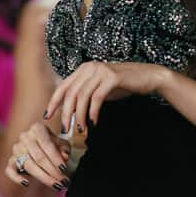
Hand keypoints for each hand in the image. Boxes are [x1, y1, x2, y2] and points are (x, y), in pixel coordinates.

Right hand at [5, 122, 70, 190]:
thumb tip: (64, 157)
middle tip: (63, 181)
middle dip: (52, 171)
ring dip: (43, 177)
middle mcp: (24, 137)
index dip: (56, 158)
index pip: (47, 144)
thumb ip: (64, 149)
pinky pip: (10, 170)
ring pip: (28, 165)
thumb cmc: (53, 144)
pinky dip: (16, 178)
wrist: (41, 146)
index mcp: (37, 129)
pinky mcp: (11, 160)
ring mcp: (16, 149)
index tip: (64, 169)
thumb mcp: (62, 144)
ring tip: (55, 185)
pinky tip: (26, 183)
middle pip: (38, 157)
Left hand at [45, 61, 167, 133]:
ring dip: (80, 115)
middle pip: (71, 93)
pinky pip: (97, 98)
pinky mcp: (112, 77)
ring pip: (82, 96)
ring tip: (81, 129)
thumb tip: (70, 112)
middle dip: (66, 113)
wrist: (147, 76)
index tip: (48, 116)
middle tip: (65, 129)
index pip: (63, 86)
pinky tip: (94, 121)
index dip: (54, 102)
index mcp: (83, 69)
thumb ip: (85, 95)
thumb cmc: (123, 84)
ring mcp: (101, 71)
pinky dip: (93, 112)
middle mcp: (90, 67)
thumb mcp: (99, 88)